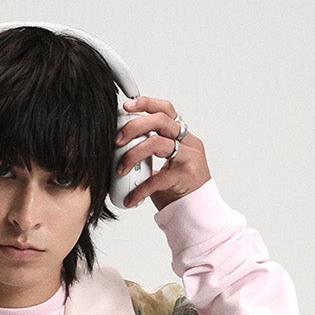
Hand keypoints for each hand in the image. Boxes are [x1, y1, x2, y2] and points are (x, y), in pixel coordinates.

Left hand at [115, 95, 209, 210]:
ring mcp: (189, 158)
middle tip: (117, 140)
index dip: (146, 103)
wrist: (197, 211)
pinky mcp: (185, 177)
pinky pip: (157, 178)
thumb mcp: (167, 162)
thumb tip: (121, 143)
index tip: (126, 106)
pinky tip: (131, 198)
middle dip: (135, 126)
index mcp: (183, 135)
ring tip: (120, 170)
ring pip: (157, 143)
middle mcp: (188, 142)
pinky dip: (140, 189)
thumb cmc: (179, 187)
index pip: (166, 110)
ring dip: (133, 155)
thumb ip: (152, 149)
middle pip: (160, 120)